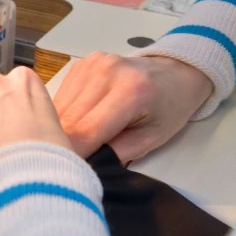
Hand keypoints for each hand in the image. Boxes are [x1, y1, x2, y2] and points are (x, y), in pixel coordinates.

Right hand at [52, 52, 213, 162]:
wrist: (174, 73)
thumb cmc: (168, 107)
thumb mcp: (151, 139)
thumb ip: (116, 154)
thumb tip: (84, 165)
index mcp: (131, 91)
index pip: (87, 131)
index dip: (73, 154)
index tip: (66, 172)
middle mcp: (107, 72)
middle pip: (69, 119)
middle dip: (65, 143)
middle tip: (67, 162)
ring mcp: (92, 64)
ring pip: (60, 107)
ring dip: (62, 128)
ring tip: (75, 141)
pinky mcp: (81, 64)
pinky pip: (62, 96)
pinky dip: (65, 114)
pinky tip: (79, 120)